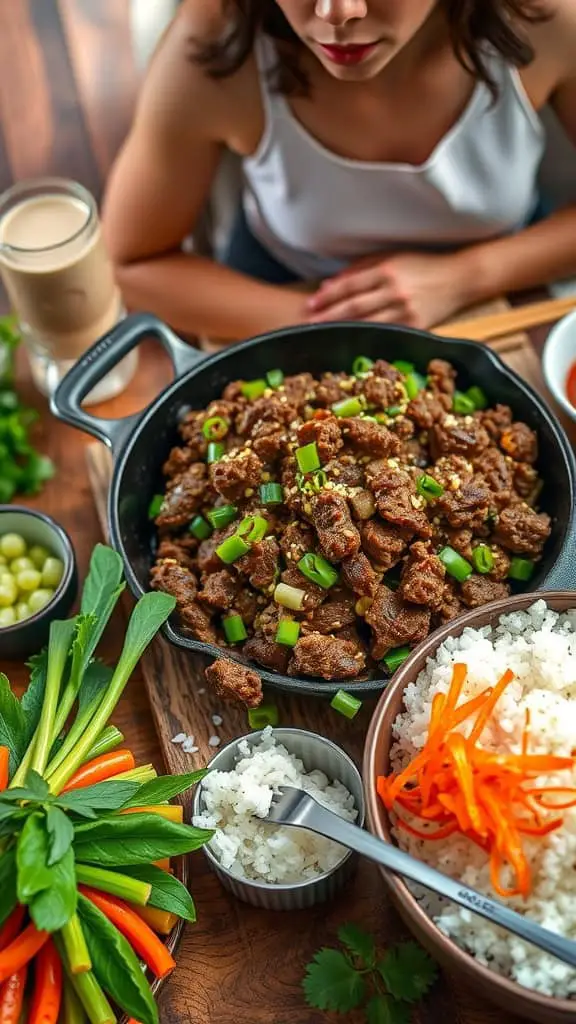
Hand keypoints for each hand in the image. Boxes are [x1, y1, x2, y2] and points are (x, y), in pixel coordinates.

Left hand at [305, 250, 471, 329]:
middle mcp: (395, 291)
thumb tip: (330, 284)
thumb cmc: (422, 265)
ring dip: (343, 330)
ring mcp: (405, 311)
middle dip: (329, 316)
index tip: (311, 304)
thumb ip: (360, 268)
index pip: (350, 285)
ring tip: (323, 334)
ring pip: (367, 324)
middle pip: (354, 307)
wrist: (459, 278)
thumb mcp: (392, 257)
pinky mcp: (415, 326)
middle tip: (309, 324)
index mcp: (387, 270)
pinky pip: (385, 333)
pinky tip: (351, 342)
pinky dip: (367, 337)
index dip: (328, 296)